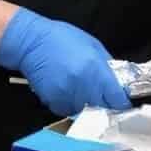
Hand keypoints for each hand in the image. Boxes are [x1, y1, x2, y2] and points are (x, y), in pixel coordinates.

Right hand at [0, 7, 130, 116]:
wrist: (30, 42)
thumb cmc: (61, 38)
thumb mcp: (91, 44)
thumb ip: (105, 64)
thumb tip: (116, 82)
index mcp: (95, 68)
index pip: (116, 98)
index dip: (121, 102)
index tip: (120, 102)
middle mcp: (82, 85)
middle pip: (102, 108)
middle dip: (104, 104)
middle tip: (101, 97)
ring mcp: (66, 95)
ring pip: (84, 111)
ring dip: (86, 105)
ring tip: (80, 90)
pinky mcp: (52, 100)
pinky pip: (67, 110)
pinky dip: (69, 104)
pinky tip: (65, 91)